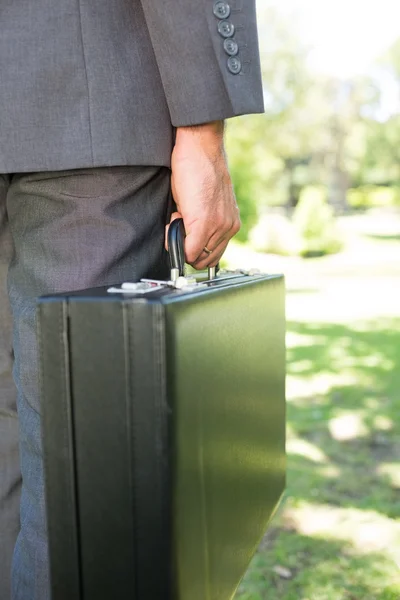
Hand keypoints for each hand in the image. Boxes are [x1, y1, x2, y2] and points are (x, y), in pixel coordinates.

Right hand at [166, 121, 240, 269]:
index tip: (185, 231)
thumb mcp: (206, 202)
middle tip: (180, 227)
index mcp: (230, 223)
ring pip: (196, 257)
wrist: (201, 148)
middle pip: (205, 261)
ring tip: (179, 218)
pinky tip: (175, 216)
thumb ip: (203, 223)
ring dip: (182, 244)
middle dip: (187, 249)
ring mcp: (219, 227)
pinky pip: (189, 250)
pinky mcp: (205, 223)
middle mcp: (228, 228)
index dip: (193, 248)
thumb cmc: (200, 169)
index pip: (212, 255)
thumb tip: (189, 238)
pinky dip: (176, 241)